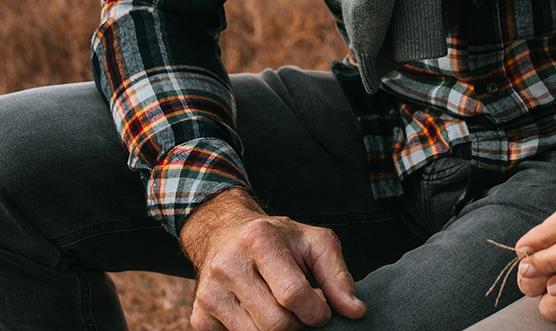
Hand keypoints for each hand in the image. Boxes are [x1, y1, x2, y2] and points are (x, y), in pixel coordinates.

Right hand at [179, 188, 365, 330]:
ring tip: (281, 311)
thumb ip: (338, 276)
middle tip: (302, 313)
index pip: (294, 295)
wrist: (225, 233)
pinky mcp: (199, 316)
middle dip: (298, 326)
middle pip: (275, 324)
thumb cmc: (277, 239)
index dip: (316, 312)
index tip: (321, 310)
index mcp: (259, 240)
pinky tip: (256, 315)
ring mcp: (209, 293)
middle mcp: (228, 265)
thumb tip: (356, 311)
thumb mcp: (314, 243)